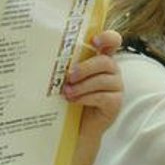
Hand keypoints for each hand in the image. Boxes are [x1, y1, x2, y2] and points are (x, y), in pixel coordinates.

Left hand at [64, 30, 122, 164]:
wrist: (76, 127)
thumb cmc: (71, 97)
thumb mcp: (70, 78)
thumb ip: (69, 64)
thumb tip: (47, 51)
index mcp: (102, 59)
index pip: (113, 41)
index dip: (107, 37)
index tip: (93, 41)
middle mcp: (113, 71)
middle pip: (105, 61)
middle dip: (85, 67)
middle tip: (68, 76)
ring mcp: (117, 87)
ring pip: (103, 79)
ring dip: (82, 85)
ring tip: (66, 92)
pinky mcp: (116, 103)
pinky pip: (103, 96)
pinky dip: (85, 97)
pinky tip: (73, 101)